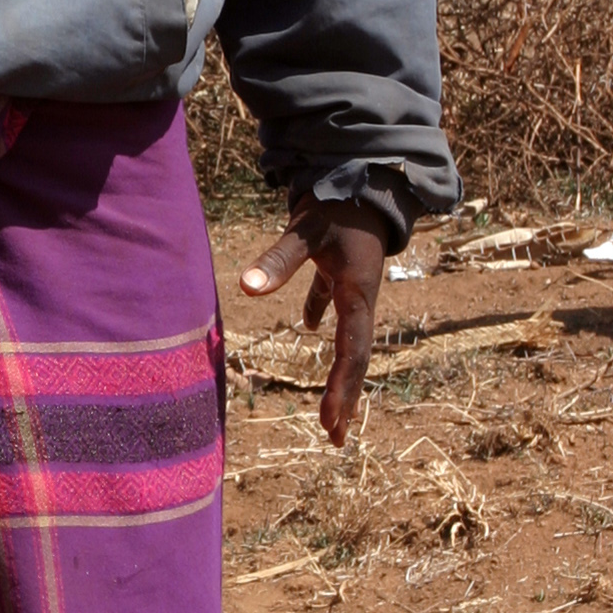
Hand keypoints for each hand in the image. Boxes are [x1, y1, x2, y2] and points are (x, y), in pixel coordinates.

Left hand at [238, 199, 391, 446]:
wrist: (365, 173)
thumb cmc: (338, 202)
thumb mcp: (307, 230)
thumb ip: (277, 259)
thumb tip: (246, 286)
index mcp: (358, 293)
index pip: (351, 350)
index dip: (340, 387)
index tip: (329, 420)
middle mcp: (361, 297)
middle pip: (355, 357)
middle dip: (346, 398)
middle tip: (337, 439)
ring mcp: (353, 287)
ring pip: (348, 338)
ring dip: (339, 371)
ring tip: (332, 404)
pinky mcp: (342, 271)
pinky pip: (334, 304)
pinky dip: (321, 317)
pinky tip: (308, 327)